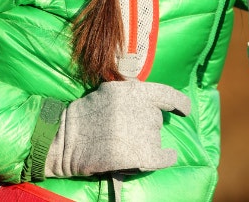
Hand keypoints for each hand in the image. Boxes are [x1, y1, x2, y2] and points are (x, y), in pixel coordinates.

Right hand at [44, 80, 190, 177]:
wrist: (64, 138)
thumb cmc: (85, 115)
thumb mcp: (109, 92)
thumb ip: (131, 93)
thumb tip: (153, 101)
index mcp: (134, 91)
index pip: (167, 95)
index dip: (179, 103)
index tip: (184, 111)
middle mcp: (140, 110)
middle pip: (156, 120)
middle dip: (146, 126)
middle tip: (124, 131)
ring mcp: (139, 133)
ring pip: (155, 138)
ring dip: (145, 141)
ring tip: (122, 143)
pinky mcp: (135, 155)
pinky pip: (160, 157)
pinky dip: (165, 158)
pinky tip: (167, 157)